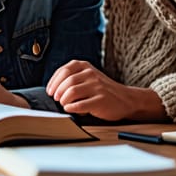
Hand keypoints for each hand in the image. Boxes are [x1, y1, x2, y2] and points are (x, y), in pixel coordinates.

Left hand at [46, 60, 164, 120]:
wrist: (126, 99)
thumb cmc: (101, 90)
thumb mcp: (87, 77)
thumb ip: (72, 78)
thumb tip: (51, 89)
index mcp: (85, 66)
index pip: (64, 71)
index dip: (53, 82)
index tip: (50, 91)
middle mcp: (91, 74)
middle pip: (67, 81)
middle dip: (58, 92)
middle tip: (56, 99)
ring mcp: (97, 86)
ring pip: (72, 92)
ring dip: (63, 100)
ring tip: (64, 104)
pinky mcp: (101, 100)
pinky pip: (80, 104)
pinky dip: (71, 108)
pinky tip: (70, 109)